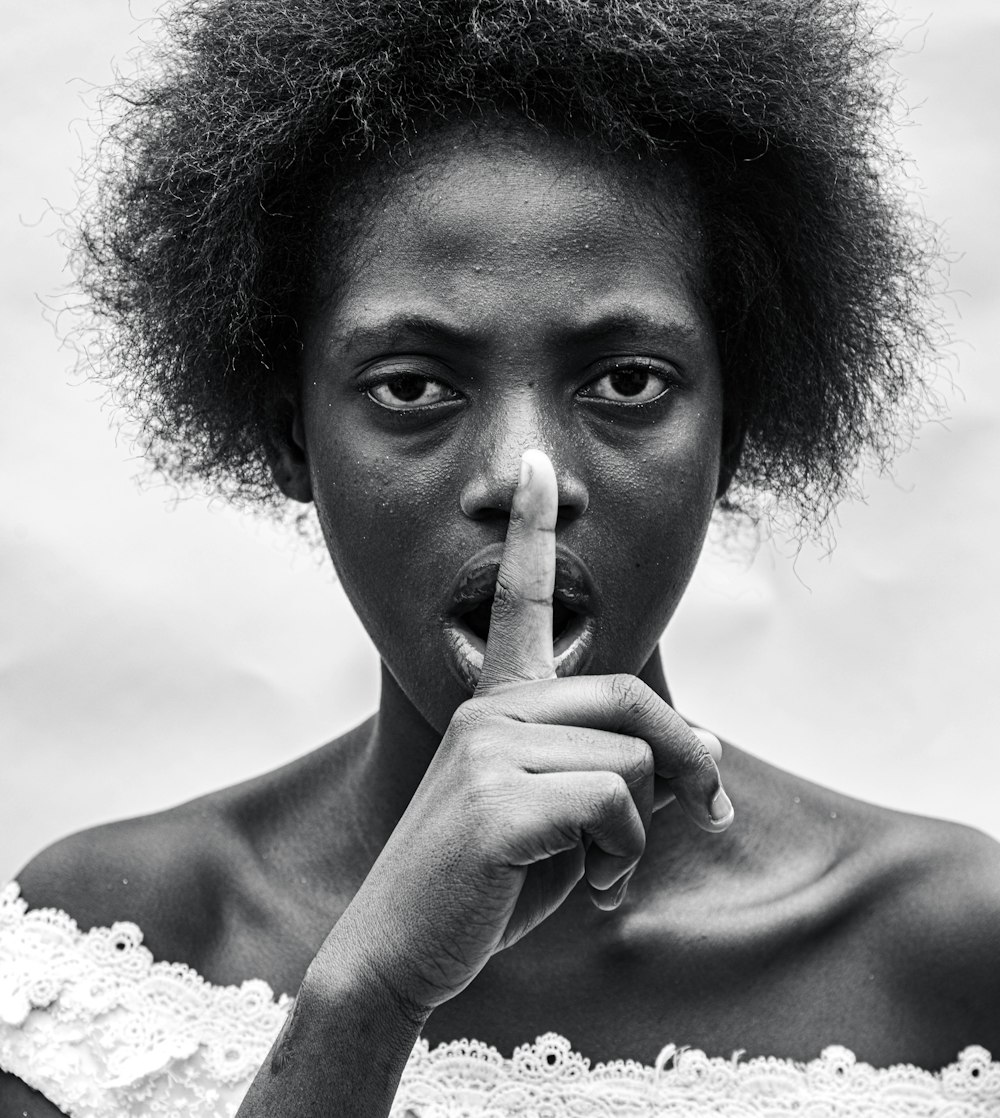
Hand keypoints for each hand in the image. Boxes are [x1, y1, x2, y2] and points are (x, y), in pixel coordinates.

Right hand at [318, 448, 733, 1018]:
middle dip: (688, 759)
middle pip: (629, 698)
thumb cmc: (489, 885)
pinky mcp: (498, 799)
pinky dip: (623, 856)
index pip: (520, 599)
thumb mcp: (563, 820)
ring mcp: (488, 748)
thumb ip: (620, 771)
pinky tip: (591, 887)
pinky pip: (615, 806)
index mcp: (497, 702)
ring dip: (641, 831)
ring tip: (603, 870)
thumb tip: (707, 749)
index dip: (532, 530)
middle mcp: (489, 709)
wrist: (403, 953)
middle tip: (713, 811)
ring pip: (632, 761)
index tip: (537, 467)